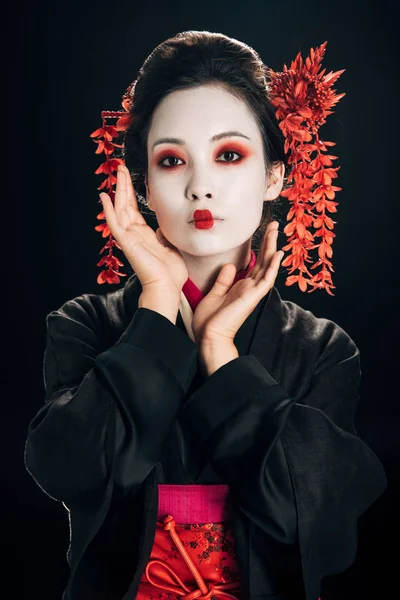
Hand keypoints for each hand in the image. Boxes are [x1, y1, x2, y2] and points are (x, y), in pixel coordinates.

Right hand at [100, 165, 187, 293]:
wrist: (167, 287)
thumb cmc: (170, 273)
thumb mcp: (170, 248)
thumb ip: (163, 236)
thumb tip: (162, 228)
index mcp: (143, 235)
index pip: (134, 209)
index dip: (131, 193)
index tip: (129, 178)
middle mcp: (133, 234)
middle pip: (125, 204)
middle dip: (123, 185)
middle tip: (120, 168)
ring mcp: (128, 238)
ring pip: (119, 209)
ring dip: (118, 190)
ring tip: (116, 173)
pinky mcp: (126, 243)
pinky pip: (115, 223)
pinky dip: (108, 210)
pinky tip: (104, 197)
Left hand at [192, 221, 283, 345]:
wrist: (209, 337)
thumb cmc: (210, 320)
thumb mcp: (214, 294)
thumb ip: (223, 280)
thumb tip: (230, 265)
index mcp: (241, 287)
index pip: (255, 263)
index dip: (260, 247)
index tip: (263, 232)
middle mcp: (250, 287)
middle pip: (264, 261)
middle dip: (269, 242)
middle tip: (273, 224)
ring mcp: (253, 292)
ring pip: (267, 266)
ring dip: (272, 247)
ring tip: (276, 231)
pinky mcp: (252, 297)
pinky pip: (266, 279)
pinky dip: (273, 266)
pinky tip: (278, 253)